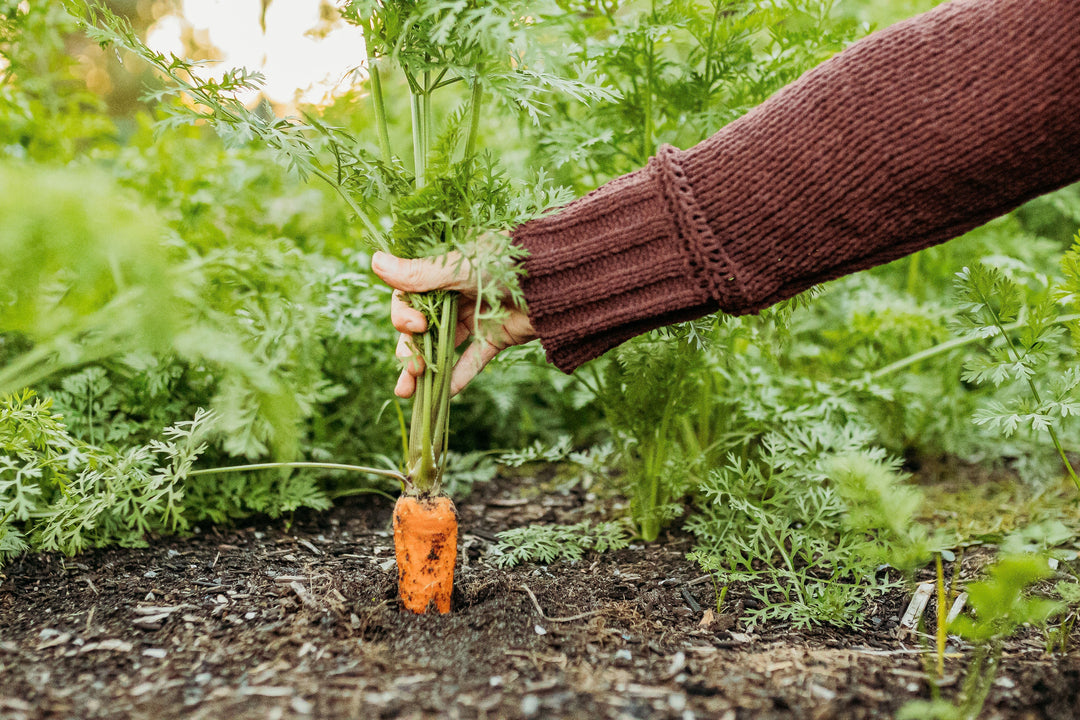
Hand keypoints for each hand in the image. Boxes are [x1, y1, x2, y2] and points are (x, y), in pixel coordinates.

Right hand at [371, 249, 535, 397]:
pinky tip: (443, 397)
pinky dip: (459, 377)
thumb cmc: (509, 260)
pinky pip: (472, 359)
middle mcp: (457, 293)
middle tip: (411, 368)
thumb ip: (419, 274)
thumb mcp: (461, 266)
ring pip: (442, 346)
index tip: (414, 325)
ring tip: (409, 390)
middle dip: (409, 349)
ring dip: (426, 367)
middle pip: (421, 326)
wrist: (559, 278)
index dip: (404, 315)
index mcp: (445, 270)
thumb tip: (374, 262)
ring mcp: (476, 317)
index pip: (409, 297)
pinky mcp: (496, 337)